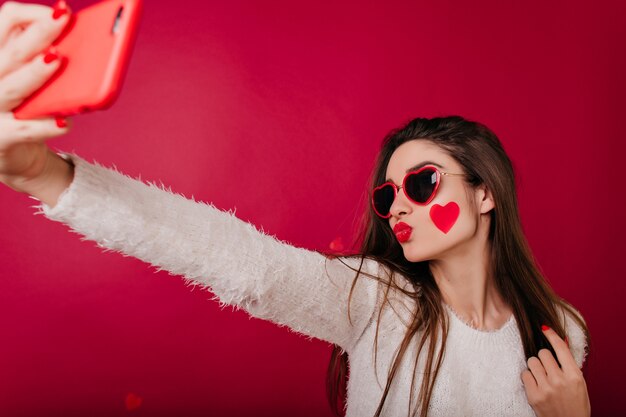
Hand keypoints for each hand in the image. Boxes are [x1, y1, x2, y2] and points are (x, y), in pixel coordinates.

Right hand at [0, 1, 71, 189]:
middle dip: (39, 33)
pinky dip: (46, 126)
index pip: (5, 21)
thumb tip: (79, 41)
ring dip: (36, 73)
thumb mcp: (32, 79)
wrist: (14, 154)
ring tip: (56, 60)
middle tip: (64, 19)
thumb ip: (43, 60)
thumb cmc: (27, 109)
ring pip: (13, 87)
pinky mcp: (2, 138)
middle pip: (12, 50)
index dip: (32, 14)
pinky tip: (66, 123)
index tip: (62, 12)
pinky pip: (25, 130)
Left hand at [521, 325, 590, 416]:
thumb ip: (569, 364)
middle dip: (544, 358)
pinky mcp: (534, 395)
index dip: (551, 335)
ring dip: (535, 367)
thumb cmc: (576, 404)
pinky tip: (536, 384)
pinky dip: (529, 377)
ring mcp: (546, 388)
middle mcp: (560, 380)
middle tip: (548, 368)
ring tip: (542, 377)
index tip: (544, 328)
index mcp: (574, 376)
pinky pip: (525, 374)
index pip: (561, 348)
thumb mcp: (579, 383)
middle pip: (543, 353)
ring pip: (532, 361)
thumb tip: (560, 341)